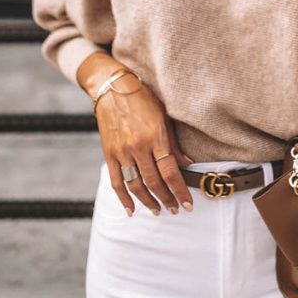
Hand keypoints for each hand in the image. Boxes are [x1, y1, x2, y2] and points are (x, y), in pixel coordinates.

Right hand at [78, 54, 194, 216]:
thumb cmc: (143, 98)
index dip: (180, 192)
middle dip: (167, 199)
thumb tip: (187, 164)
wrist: (113, 87)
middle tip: (176, 209)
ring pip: (136, 185)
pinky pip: (116, 182)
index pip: (170, 172)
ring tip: (158, 211)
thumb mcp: (164, 116)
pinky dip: (124, 199)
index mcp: (155, 136)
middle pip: (155, 182)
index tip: (188, 204)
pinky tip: (132, 210)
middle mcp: (138, 146)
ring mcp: (122, 151)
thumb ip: (174, 143)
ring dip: (148, 202)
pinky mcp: (109, 154)